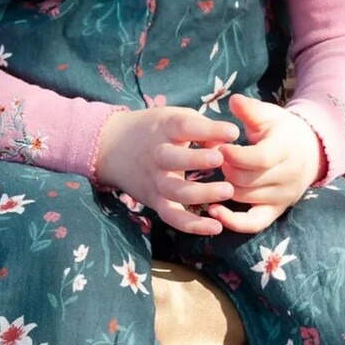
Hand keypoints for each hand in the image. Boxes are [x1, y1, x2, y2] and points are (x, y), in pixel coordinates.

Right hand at [93, 105, 241, 235]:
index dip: (208, 129)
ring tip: (228, 190)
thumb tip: (228, 143)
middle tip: (220, 159)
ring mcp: (155, 180)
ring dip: (202, 193)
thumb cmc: (155, 129)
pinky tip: (216, 227)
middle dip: (197, 159)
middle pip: (173, 159)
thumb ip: (202, 127)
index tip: (233, 131)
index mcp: (164, 128)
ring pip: (175, 191)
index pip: (184, 127)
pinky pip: (172, 216)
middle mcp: (157, 155)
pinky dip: (193, 225)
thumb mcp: (174, 118)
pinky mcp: (155, 201)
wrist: (111, 146)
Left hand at [208, 94, 323, 233]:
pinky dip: (232, 221)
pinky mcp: (277, 210)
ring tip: (218, 172)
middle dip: (226, 168)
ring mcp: (283, 196)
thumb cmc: (281, 130)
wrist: (308, 151)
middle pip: (247, 180)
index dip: (234, 155)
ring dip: (225, 186)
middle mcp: (288, 176)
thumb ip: (250, 109)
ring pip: (244, 197)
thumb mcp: (268, 115)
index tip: (218, 146)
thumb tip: (233, 100)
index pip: (258, 159)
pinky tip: (213, 209)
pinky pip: (254, 224)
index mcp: (287, 149)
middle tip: (215, 158)